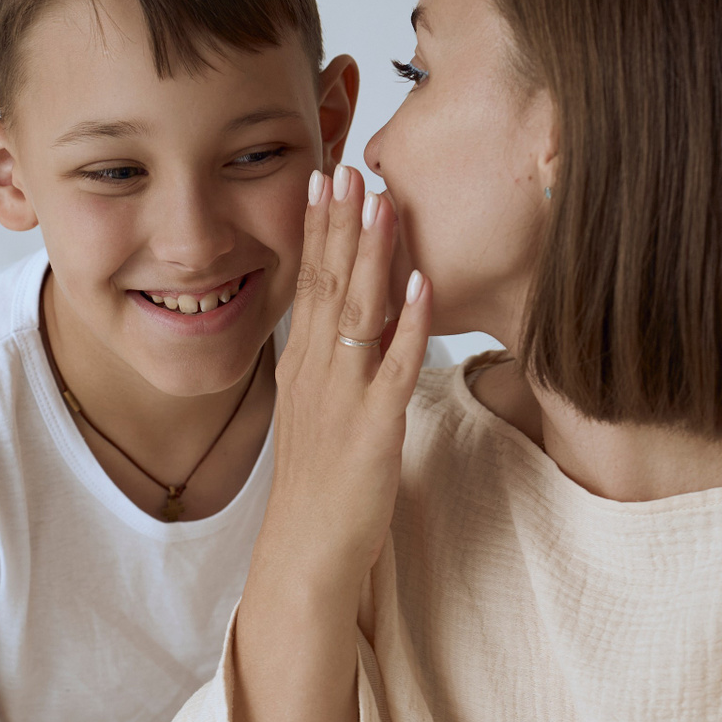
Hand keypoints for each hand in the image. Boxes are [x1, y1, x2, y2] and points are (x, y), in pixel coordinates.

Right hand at [260, 164, 431, 590]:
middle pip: (329, 283)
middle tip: (349, 167)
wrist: (306, 554)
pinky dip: (409, 322)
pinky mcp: (374, 427)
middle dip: (341, 223)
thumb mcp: (317, 417)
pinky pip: (395, 365)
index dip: (318, 228)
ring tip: (382, 202)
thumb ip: (333, 370)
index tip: (325, 179)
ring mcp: (343, 398)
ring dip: (373, 254)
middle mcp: (316, 373)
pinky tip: (420, 283)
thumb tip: (355, 330)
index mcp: (302, 368)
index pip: (309, 282)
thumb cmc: (319, 491)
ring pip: (359, 312)